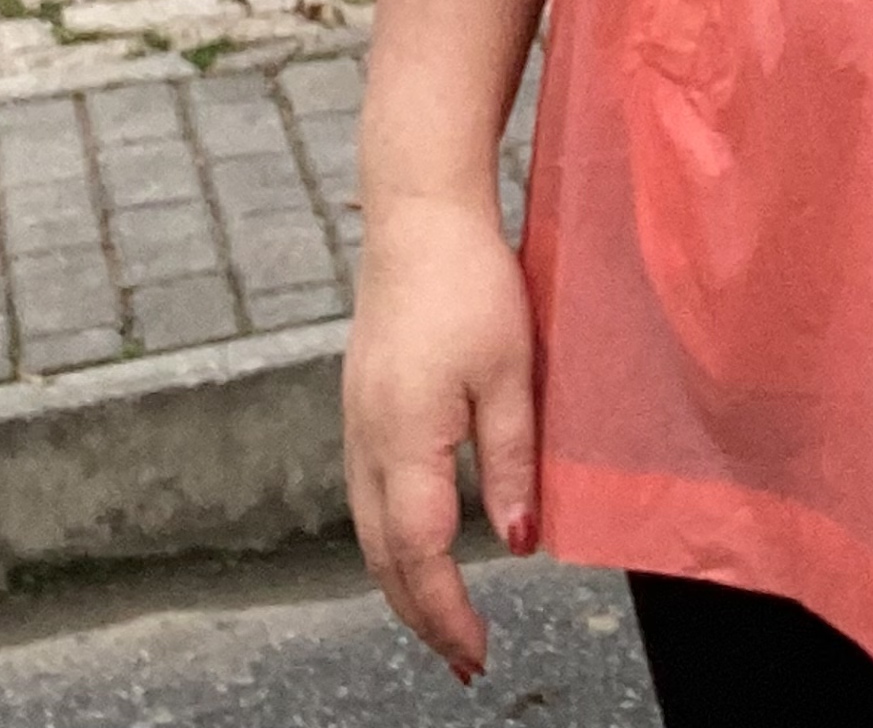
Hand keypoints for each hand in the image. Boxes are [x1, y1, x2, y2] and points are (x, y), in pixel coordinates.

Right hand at [343, 196, 539, 685]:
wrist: (417, 214)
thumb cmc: (470, 281)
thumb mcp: (511, 372)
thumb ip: (510, 462)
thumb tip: (516, 543)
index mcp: (404, 440)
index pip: (421, 556)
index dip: (448, 615)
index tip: (478, 655)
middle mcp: (367, 441)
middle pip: (384, 557)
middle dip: (421, 616)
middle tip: (461, 658)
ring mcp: (356, 423)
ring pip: (369, 531)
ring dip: (401, 582)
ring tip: (441, 619)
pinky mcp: (360, 405)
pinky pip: (367, 495)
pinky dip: (389, 538)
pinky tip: (413, 544)